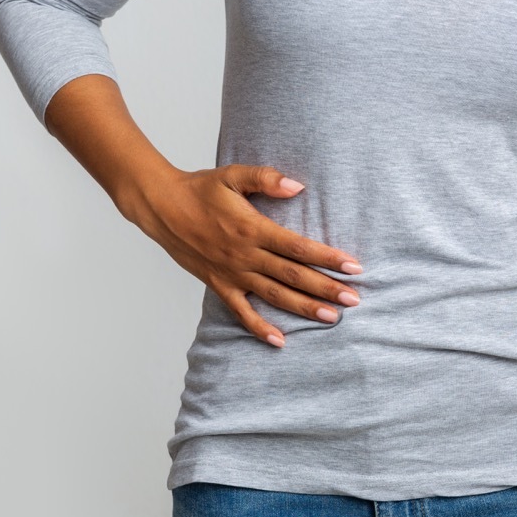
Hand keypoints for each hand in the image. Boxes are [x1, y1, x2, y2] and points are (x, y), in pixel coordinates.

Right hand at [120, 163, 362, 346]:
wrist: (161, 207)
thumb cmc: (200, 188)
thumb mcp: (233, 175)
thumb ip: (266, 179)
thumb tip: (298, 186)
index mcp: (253, 229)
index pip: (298, 247)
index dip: (328, 258)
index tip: (353, 266)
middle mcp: (245, 256)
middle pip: (293, 276)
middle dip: (326, 289)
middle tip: (354, 300)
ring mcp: (232, 274)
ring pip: (274, 296)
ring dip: (303, 308)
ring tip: (332, 318)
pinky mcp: (219, 285)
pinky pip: (241, 312)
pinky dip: (259, 328)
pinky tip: (280, 341)